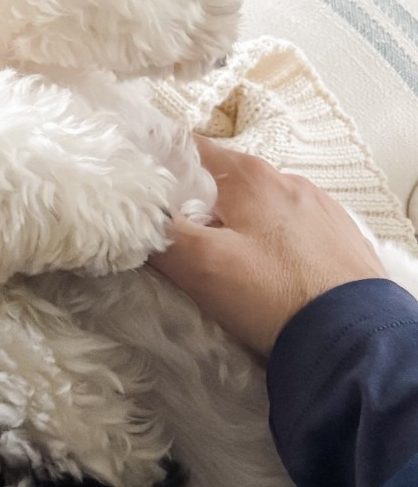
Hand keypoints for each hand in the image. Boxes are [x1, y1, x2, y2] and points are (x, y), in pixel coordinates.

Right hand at [152, 138, 383, 355]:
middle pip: (221, 181)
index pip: (186, 148)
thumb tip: (132, 212)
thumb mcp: (200, 264)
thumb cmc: (272, 294)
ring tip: (227, 264)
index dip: (155, 167)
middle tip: (177, 240)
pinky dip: (272, 243)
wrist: (355, 337)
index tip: (137, 192)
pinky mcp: (339, 236)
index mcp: (249, 174)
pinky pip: (291, 229)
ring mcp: (318, 207)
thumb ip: (158, 231)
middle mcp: (287, 179)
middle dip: (196, 204)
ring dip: (237, 224)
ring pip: (258, 206)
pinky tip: (271, 274)